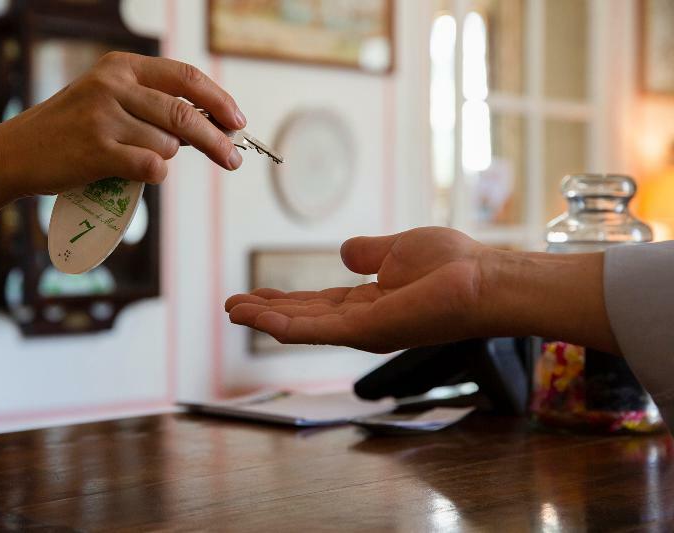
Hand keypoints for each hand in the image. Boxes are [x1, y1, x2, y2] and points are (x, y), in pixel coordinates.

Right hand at [0, 52, 246, 196]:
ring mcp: (103, 117)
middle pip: (186, 114)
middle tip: (234, 160)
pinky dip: (155, 175)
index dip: (218, 100)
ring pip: (168, 145)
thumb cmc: (69, 131)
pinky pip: (151, 167)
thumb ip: (150, 105)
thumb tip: (207, 126)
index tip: (237, 122)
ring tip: (135, 159)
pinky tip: (140, 173)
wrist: (15, 154)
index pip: (186, 77)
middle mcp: (113, 84)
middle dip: (217, 141)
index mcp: (120, 66)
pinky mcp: (96, 151)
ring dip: (164, 158)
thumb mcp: (106, 99)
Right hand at [225, 227, 488, 352]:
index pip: (316, 304)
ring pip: (301, 327)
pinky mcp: (365, 331)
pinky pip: (314, 329)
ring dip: (264, 320)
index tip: (254, 295)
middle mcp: (360, 321)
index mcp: (368, 302)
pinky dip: (282, 325)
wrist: (484, 279)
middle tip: (231, 306)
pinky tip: (256, 319)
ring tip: (232, 311)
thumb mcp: (399, 249)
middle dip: (266, 313)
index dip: (284, 300)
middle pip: (302, 318)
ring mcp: (361, 329)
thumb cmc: (453, 264)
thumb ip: (369, 253)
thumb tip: (345, 251)